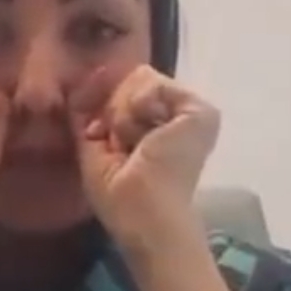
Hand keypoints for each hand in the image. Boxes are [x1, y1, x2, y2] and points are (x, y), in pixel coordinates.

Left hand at [71, 65, 220, 254]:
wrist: (143, 216)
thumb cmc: (120, 198)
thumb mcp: (94, 144)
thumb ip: (89, 110)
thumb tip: (91, 74)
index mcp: (158, 128)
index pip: (126, 92)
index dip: (104, 109)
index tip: (100, 137)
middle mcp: (179, 118)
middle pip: (130, 83)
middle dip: (113, 114)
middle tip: (122, 149)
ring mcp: (193, 114)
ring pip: (140, 80)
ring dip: (123, 115)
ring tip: (136, 146)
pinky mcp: (201, 112)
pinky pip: (152, 83)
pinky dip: (136, 108)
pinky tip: (146, 137)